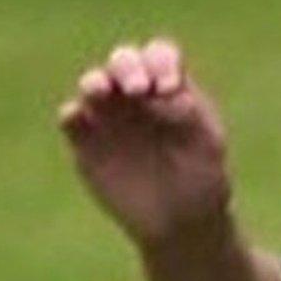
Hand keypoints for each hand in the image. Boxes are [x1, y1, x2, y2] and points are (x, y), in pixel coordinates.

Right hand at [57, 37, 232, 247]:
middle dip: (127, 65)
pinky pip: (72, 119)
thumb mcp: (208, 148)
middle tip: (137, 88)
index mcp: (170, 89)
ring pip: (93, 83)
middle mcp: (137, 96)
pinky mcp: (87, 143)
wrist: (181, 223)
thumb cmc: (203, 182)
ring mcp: (109, 117)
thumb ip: (195, 118)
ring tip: (102, 91)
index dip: (160, 62)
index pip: (160, 57)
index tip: (168, 87)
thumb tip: (176, 94)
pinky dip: (73, 113)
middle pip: (123, 60)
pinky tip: (80, 117)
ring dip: (95, 81)